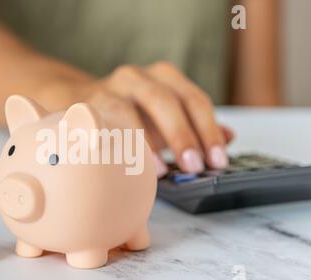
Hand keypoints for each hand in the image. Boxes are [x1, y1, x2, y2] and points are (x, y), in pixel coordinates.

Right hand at [73, 62, 233, 174]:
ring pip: (126, 111)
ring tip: (159, 172)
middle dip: (181, 134)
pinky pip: (94, 123)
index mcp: (163, 77)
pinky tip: (116, 159)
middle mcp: (136, 77)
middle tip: (193, 166)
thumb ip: (195, 125)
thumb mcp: (165, 116)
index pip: (192, 99)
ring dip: (145, 143)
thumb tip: (229, 137)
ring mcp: (106, 90)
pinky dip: (105, 140)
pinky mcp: (82, 107)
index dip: (207, 130)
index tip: (217, 161)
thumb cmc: (131, 114)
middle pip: (163, 100)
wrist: (82, 101)